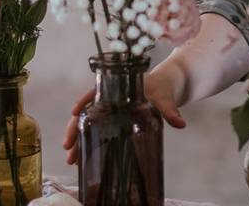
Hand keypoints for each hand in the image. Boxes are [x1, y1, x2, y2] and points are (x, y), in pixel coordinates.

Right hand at [62, 68, 187, 165]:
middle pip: (87, 112)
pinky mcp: (114, 121)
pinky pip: (98, 131)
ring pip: (89, 124)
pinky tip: (84, 158)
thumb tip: (180, 124)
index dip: (84, 101)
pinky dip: (89, 143)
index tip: (75, 113)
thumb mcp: (165, 99)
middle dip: (75, 129)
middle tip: (68, 148)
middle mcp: (109, 99)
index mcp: (118, 88)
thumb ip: (170, 111)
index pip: (95, 92)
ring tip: (72, 160)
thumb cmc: (162, 88)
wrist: (166, 88)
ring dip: (78, 140)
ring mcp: (110, 111)